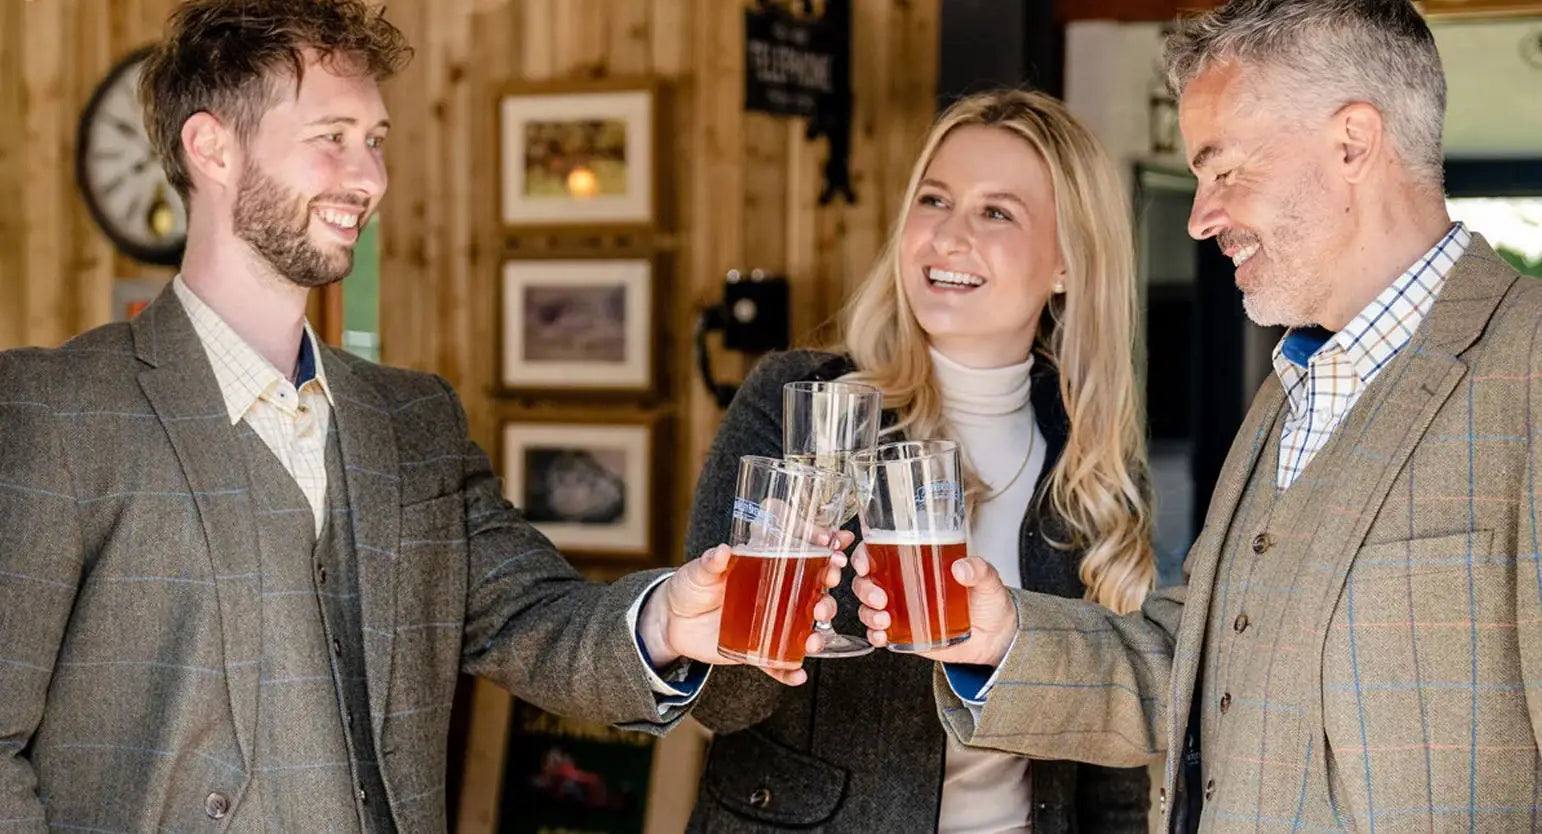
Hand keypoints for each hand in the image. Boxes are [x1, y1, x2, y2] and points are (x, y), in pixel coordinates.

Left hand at [641, 531, 854, 684]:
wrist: (672, 621)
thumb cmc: (691, 587)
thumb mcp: (699, 571)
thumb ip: (711, 562)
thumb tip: (723, 551)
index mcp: (766, 568)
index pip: (803, 556)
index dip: (824, 549)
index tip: (835, 543)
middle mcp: (776, 596)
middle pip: (814, 594)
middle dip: (828, 593)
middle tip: (829, 586)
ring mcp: (771, 624)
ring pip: (805, 630)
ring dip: (817, 635)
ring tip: (814, 639)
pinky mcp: (759, 650)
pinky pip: (779, 664)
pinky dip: (790, 672)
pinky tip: (797, 675)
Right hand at [851, 544, 1017, 666]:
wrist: (997, 636)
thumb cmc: (988, 600)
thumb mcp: (988, 580)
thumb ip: (979, 570)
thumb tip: (962, 568)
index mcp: (916, 561)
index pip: (878, 551)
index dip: (863, 555)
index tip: (865, 564)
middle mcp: (903, 584)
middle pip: (866, 580)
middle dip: (864, 589)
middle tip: (880, 599)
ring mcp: (902, 610)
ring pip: (867, 607)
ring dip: (868, 614)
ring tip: (884, 620)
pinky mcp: (905, 634)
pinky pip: (879, 634)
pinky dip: (875, 635)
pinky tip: (883, 637)